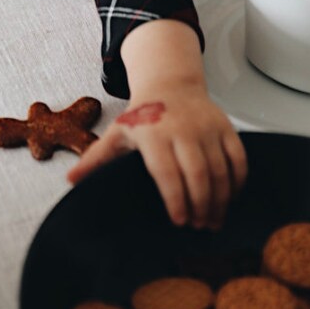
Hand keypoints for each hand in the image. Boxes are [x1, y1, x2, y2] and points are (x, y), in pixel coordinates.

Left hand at [67, 82, 246, 229]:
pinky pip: (238, 158)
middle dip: (201, 205)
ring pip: (220, 169)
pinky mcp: (225, 127)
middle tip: (199, 226)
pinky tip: (230, 197)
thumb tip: (71, 180)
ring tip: (213, 219)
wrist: (169, 82)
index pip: (167, 172)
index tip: (179, 221)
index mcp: (153, 133)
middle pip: (198, 174)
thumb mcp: (117, 133)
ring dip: (220, 200)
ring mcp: (207, 127)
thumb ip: (96, 158)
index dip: (176, 199)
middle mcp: (182, 129)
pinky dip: (237, 181)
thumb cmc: (144, 113)